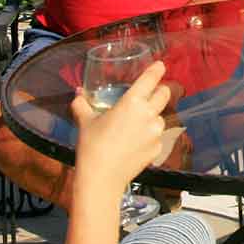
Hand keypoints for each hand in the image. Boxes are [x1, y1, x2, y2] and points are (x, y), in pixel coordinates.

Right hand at [73, 61, 170, 187]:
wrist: (102, 178)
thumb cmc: (92, 145)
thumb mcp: (86, 121)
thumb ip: (82, 104)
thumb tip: (78, 93)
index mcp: (132, 102)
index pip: (151, 79)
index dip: (157, 70)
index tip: (160, 65)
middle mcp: (149, 114)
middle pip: (164, 94)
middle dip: (160, 91)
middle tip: (151, 93)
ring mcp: (156, 132)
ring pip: (161, 117)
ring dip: (153, 116)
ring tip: (137, 125)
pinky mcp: (158, 148)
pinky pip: (158, 136)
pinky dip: (150, 136)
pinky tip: (136, 143)